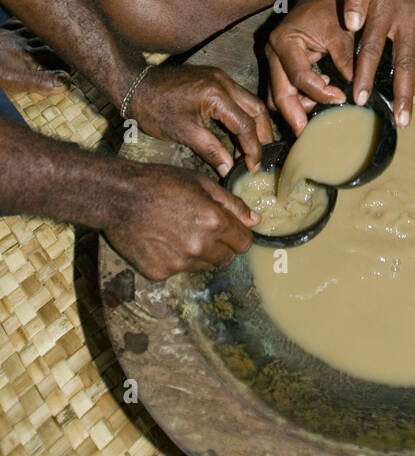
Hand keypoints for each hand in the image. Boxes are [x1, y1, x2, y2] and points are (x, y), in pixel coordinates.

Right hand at [104, 163, 258, 279]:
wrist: (118, 197)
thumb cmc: (160, 182)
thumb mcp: (200, 182)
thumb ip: (232, 204)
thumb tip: (255, 220)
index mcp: (214, 222)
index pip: (244, 243)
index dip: (239, 235)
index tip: (231, 229)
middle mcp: (199, 247)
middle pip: (226, 259)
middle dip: (222, 246)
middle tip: (203, 229)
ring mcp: (178, 264)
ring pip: (203, 265)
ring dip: (198, 253)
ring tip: (178, 231)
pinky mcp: (159, 273)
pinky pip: (177, 270)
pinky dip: (173, 259)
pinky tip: (161, 240)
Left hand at [127, 64, 271, 175]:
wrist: (135, 85)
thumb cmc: (154, 110)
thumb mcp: (184, 134)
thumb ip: (211, 151)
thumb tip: (229, 170)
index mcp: (216, 95)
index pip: (245, 124)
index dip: (252, 148)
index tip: (252, 167)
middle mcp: (223, 81)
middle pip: (257, 109)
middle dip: (262, 135)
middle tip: (258, 158)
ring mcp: (221, 76)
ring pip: (250, 101)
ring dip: (254, 125)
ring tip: (248, 150)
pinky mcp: (216, 77)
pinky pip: (238, 97)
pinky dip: (242, 116)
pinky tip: (236, 134)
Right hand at [265, 0, 353, 134]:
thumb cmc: (331, 6)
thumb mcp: (342, 31)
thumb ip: (346, 59)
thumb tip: (356, 89)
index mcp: (284, 41)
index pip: (299, 77)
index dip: (320, 93)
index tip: (342, 98)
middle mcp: (273, 52)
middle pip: (279, 93)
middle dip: (294, 115)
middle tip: (309, 135)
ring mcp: (274, 59)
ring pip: (277, 95)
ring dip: (296, 108)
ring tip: (319, 115)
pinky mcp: (280, 64)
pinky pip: (283, 89)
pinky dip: (298, 99)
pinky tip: (318, 101)